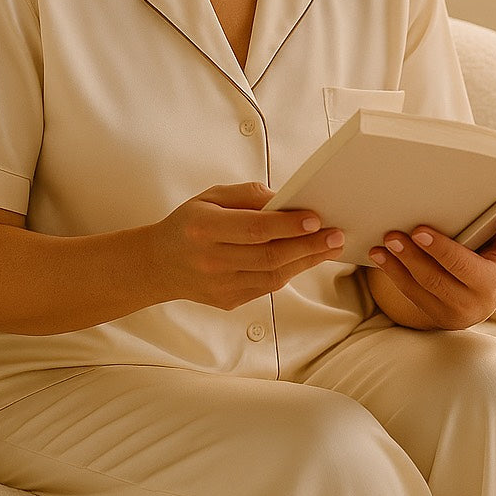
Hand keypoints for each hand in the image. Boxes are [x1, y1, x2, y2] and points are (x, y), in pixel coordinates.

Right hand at [154, 181, 343, 309]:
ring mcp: (220, 285)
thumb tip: (284, 199)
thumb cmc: (190, 224)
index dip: (288, 225)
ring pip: (273, 275)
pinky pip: (267, 287)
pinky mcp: (228, 300)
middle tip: (336, 235)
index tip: (316, 217)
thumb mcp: (210, 197)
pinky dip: (290, 272)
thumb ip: (247, 195)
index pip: (255, 228)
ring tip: (330, 247)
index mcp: (204, 228)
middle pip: (270, 255)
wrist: (159, 264)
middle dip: (309, 245)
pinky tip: (305, 259)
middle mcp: (211, 259)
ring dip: (307, 261)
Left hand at [366, 198, 495, 329]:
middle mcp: (471, 305)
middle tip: (393, 234)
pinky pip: (409, 295)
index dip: (440, 249)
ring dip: (396, 265)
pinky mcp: (432, 315)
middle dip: (411, 256)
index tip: (419, 230)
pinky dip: (392, 274)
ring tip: (383, 243)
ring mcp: (449, 314)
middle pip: (435, 279)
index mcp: (491, 284)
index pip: (462, 266)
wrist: (484, 300)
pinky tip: (379, 256)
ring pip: (418, 288)